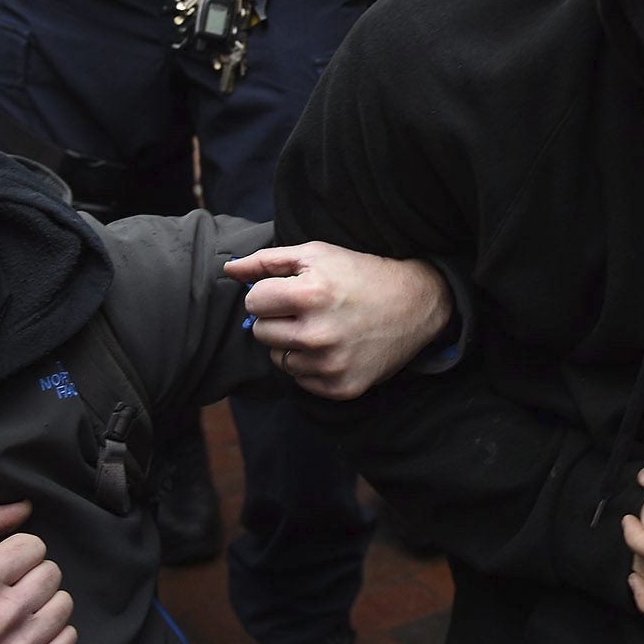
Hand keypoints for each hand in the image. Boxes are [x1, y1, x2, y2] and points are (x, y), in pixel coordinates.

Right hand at [0, 501, 76, 643]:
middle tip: (7, 592)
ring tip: (15, 614)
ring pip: (64, 603)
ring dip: (43, 605)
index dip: (17, 553)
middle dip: (31, 577)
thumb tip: (25, 506)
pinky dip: (51, 635)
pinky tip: (24, 636)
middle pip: (52, 572)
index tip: (1, 568)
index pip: (34, 546)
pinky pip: (68, 637)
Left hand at [225, 243, 451, 399]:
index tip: (291, 291)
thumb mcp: (317, 255)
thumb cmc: (361, 274)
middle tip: (307, 310)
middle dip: (277, 319)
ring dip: (293, 344)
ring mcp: (331, 365)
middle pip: (261, 333)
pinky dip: (310, 366)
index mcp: (310, 295)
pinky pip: (300, 381)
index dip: (270, 293)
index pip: (253, 302)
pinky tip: (334, 347)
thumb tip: (228, 269)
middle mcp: (319, 334)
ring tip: (323, 328)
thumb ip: (268, 261)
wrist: (416, 304)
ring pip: (279, 359)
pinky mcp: (341, 388)